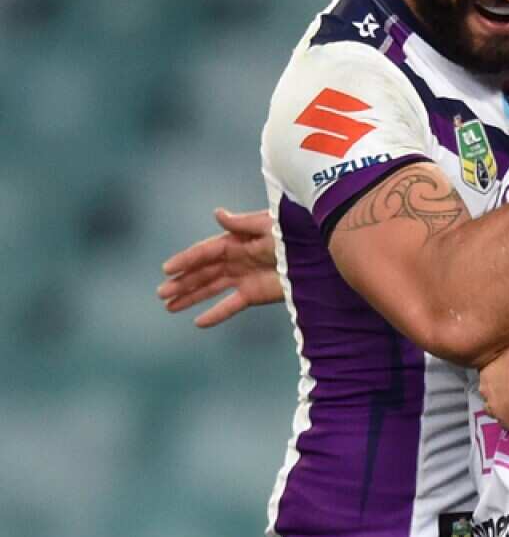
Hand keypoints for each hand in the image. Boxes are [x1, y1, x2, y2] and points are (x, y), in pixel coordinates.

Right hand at [157, 208, 282, 327]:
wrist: (318, 256)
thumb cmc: (294, 235)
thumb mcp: (268, 225)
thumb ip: (242, 223)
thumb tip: (217, 214)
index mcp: (236, 241)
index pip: (205, 252)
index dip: (185, 260)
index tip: (166, 270)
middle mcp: (236, 259)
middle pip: (203, 272)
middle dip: (182, 282)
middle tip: (161, 293)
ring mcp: (244, 278)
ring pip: (211, 289)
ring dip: (191, 297)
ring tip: (169, 306)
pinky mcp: (255, 294)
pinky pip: (230, 305)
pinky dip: (215, 313)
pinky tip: (198, 322)